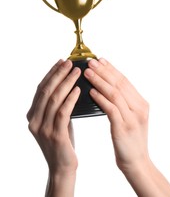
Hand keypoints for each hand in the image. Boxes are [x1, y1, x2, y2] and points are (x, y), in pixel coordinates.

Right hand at [27, 59, 80, 175]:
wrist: (62, 166)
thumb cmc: (62, 141)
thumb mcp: (55, 120)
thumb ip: (56, 105)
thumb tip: (68, 84)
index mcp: (32, 115)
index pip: (41, 89)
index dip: (51, 74)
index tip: (61, 62)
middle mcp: (34, 120)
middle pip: (46, 91)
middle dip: (58, 74)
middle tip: (70, 62)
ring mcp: (43, 128)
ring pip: (54, 99)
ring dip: (66, 82)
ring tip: (77, 72)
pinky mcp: (55, 135)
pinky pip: (63, 112)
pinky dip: (71, 98)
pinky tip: (78, 89)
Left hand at [84, 58, 148, 171]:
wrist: (136, 162)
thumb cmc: (130, 140)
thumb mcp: (131, 117)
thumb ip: (123, 102)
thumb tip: (107, 86)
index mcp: (141, 103)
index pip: (125, 81)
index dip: (112, 69)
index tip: (100, 59)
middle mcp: (139, 108)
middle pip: (120, 84)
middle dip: (104, 70)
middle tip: (91, 61)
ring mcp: (132, 117)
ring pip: (115, 93)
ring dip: (100, 81)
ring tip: (88, 72)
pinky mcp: (123, 127)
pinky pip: (111, 109)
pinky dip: (101, 98)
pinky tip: (91, 91)